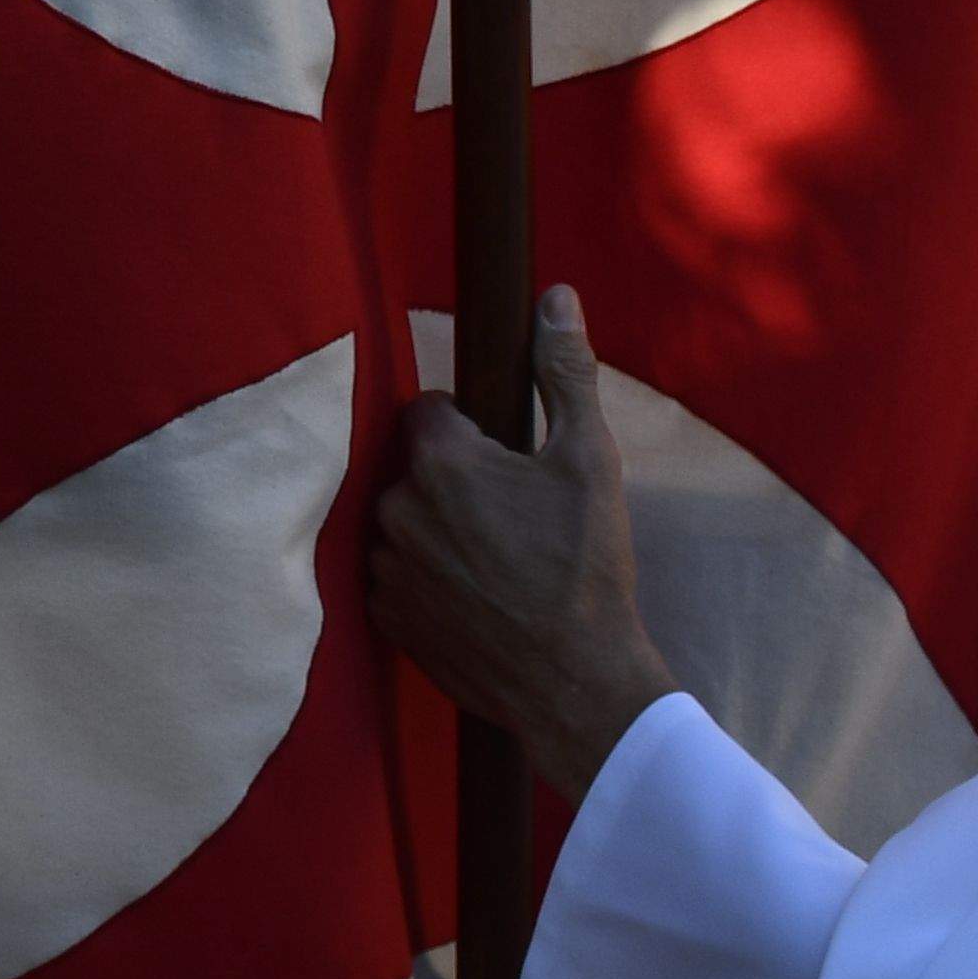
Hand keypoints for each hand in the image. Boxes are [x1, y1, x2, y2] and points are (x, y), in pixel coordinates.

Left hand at [367, 287, 675, 799]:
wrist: (575, 682)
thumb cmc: (588, 567)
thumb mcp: (591, 460)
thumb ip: (565, 372)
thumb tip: (556, 297)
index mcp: (440, 462)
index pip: (428, 410)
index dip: (470, 427)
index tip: (507, 456)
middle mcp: (396, 510)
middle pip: (415, 469)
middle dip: (455, 480)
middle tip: (514, 515)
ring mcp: (386, 568)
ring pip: (405, 523)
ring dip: (438, 529)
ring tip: (500, 561)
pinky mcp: (387, 619)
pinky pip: (399, 577)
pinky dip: (430, 578)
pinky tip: (478, 597)